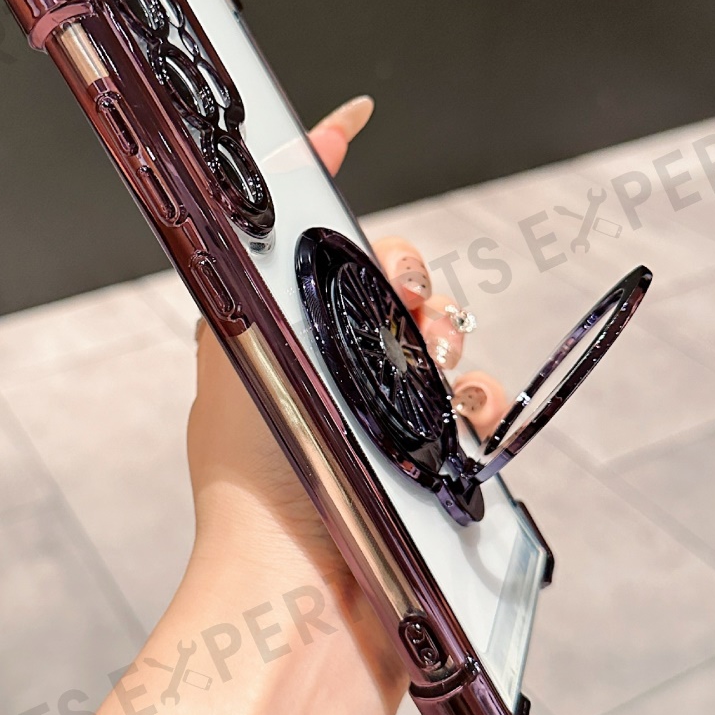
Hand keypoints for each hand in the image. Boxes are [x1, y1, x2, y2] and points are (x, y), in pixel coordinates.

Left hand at [186, 96, 507, 584]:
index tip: (351, 123)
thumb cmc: (254, 482)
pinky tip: (469, 410)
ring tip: (435, 368)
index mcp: (282, 335)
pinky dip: (480, 396)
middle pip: (391, 281)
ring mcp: (382, 411)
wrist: (299, 591)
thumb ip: (245, 289)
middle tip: (412, 303)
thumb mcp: (234, 362)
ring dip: (448, 337)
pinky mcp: (426, 454)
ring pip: (441, 335)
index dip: (325, 171)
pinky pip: (474, 402)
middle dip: (412, 275)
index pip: (307, 238)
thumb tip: (239, 218)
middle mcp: (332, 367)